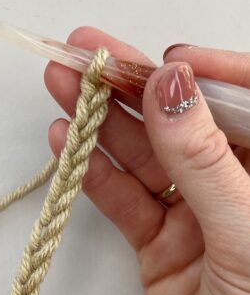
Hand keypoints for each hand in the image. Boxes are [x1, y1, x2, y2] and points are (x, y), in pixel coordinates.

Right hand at [45, 29, 249, 294]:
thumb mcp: (246, 229)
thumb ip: (202, 157)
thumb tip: (173, 84)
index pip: (239, 97)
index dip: (200, 72)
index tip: (163, 59)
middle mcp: (232, 179)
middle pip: (176, 119)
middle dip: (130, 86)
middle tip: (85, 54)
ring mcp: (191, 209)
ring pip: (141, 154)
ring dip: (100, 122)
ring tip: (63, 88)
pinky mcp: (157, 240)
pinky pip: (122, 198)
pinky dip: (93, 172)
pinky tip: (68, 143)